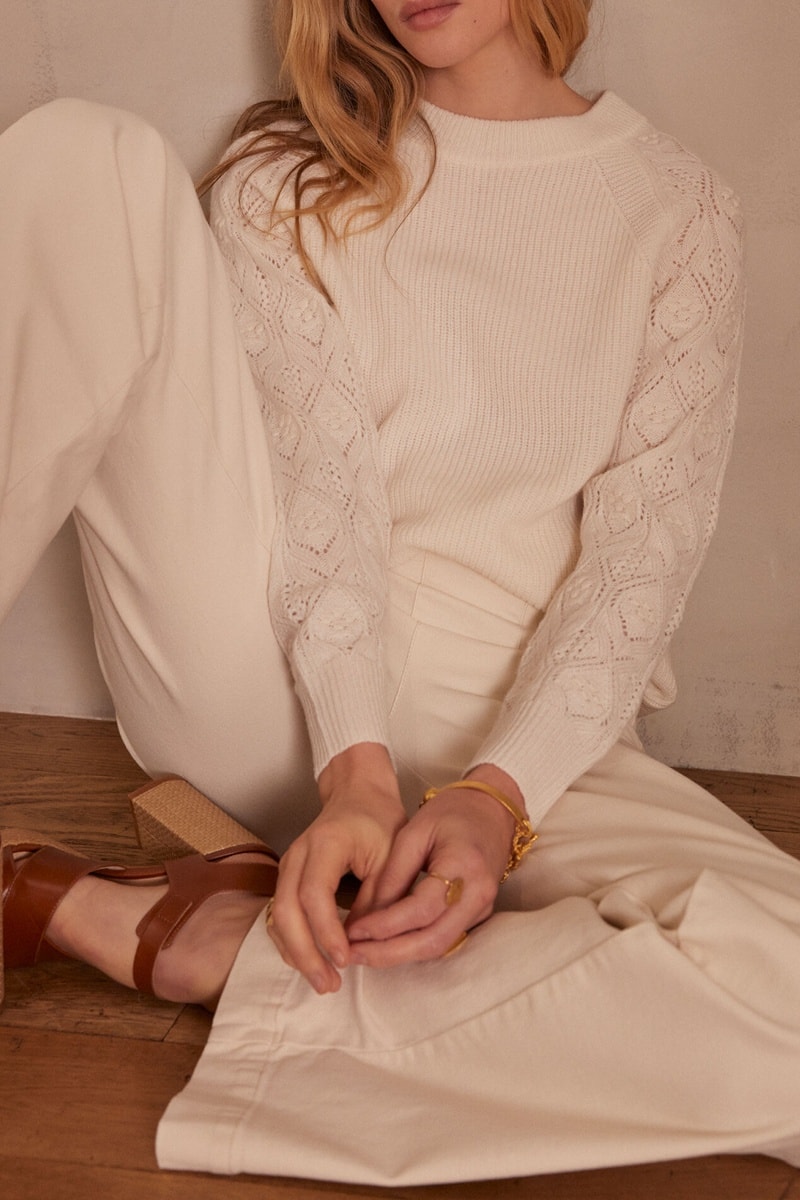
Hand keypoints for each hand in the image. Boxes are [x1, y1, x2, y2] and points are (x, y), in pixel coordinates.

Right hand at [266, 743, 406, 993]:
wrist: (358, 793)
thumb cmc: (379, 820)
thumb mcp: (391, 855)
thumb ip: (378, 898)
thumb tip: (364, 942)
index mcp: (324, 845)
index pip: (314, 896)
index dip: (326, 932)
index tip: (345, 959)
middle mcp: (298, 855)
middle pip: (287, 911)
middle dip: (305, 953)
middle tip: (329, 984)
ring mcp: (288, 866)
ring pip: (278, 916)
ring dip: (296, 953)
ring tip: (323, 982)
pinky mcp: (288, 877)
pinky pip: (281, 914)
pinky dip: (291, 941)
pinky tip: (310, 962)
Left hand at [345, 765, 522, 967]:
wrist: (493, 810)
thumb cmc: (452, 812)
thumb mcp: (415, 832)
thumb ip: (392, 874)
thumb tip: (365, 915)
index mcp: (464, 866)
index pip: (421, 909)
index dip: (384, 925)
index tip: (352, 930)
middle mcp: (478, 895)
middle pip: (432, 941)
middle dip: (389, 953)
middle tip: (353, 954)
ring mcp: (482, 909)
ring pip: (438, 947)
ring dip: (398, 954)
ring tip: (362, 952)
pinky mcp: (477, 915)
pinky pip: (444, 938)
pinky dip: (413, 946)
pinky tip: (386, 944)